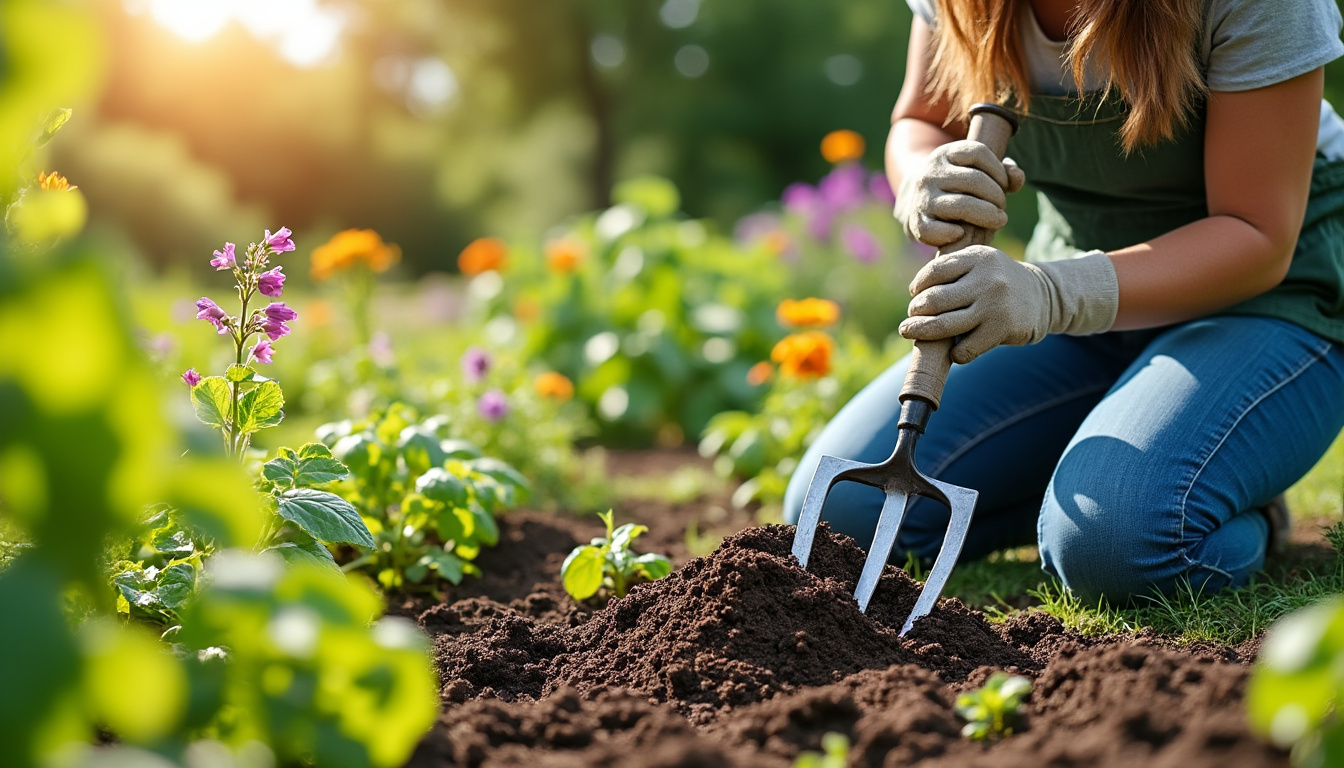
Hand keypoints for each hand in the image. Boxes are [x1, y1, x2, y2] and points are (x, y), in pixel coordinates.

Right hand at [894, 141, 1025, 247]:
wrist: (916, 201)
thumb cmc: (959, 187)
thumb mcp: (977, 171)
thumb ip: (1005, 173)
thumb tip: (1016, 178)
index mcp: (946, 154)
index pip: (978, 153)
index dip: (998, 170)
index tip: (1004, 185)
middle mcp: (930, 173)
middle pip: (974, 180)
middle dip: (997, 196)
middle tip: (1001, 207)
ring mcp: (922, 198)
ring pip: (961, 206)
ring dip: (987, 216)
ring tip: (997, 220)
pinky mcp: (917, 222)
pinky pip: (937, 230)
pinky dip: (954, 234)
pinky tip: (964, 233)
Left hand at [899, 246, 1119, 363]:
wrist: (1044, 296)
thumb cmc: (998, 282)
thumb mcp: (981, 263)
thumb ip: (952, 270)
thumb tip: (914, 295)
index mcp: (978, 257)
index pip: (933, 272)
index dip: (918, 286)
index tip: (914, 296)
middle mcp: (986, 278)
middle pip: (934, 300)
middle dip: (915, 312)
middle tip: (909, 321)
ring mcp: (995, 304)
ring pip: (945, 325)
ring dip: (922, 333)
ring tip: (911, 333)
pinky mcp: (1002, 328)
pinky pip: (966, 348)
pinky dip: (956, 354)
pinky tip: (954, 352)